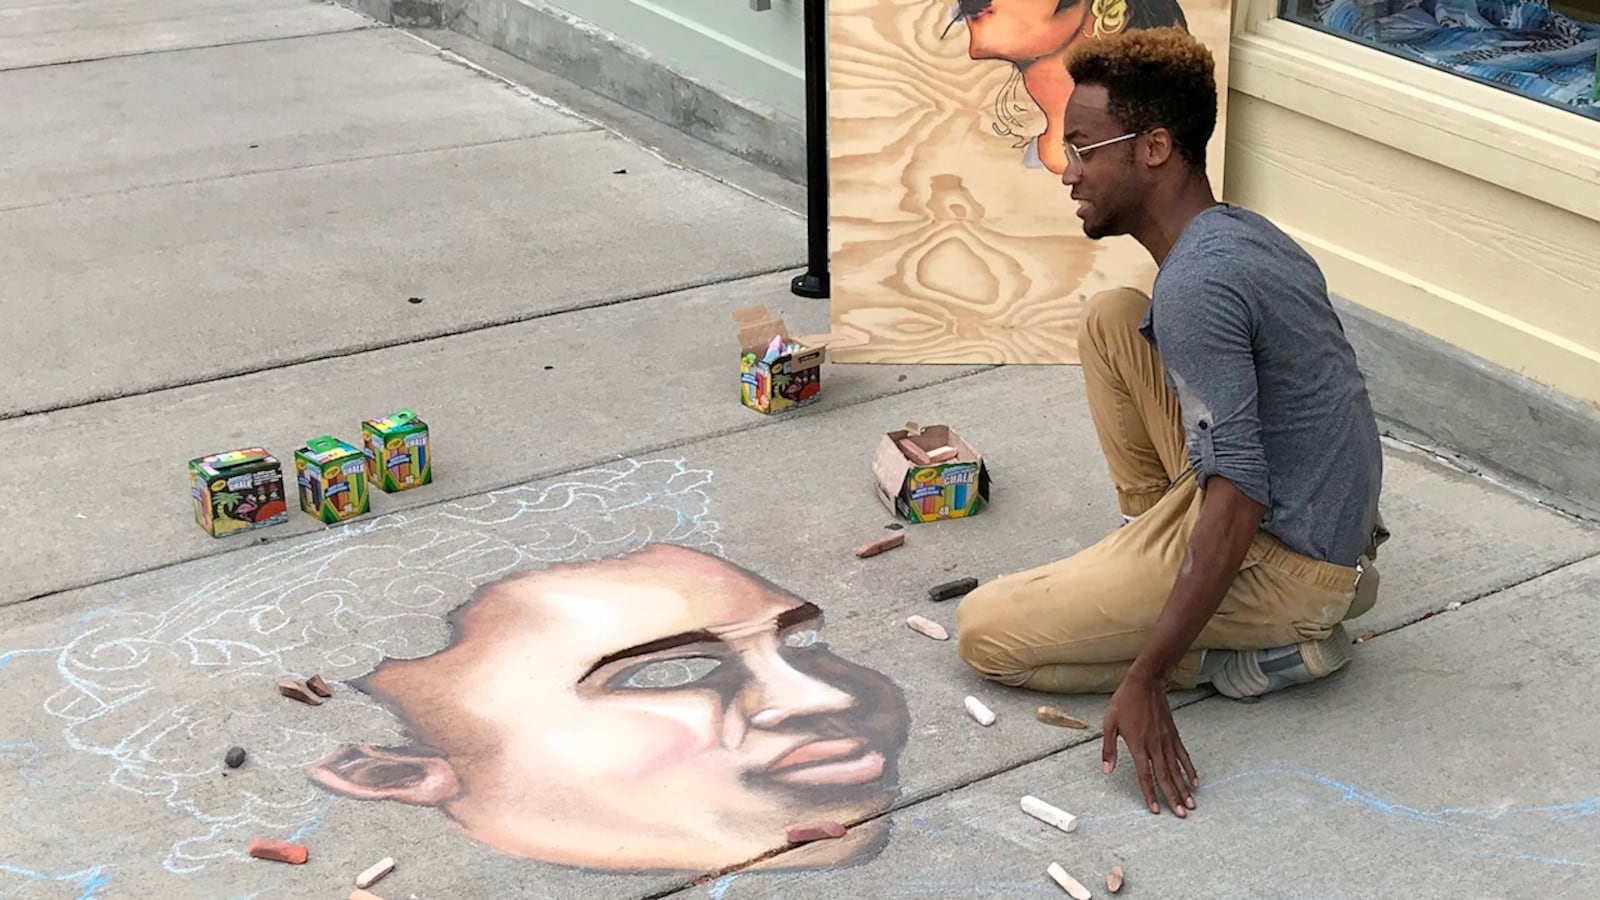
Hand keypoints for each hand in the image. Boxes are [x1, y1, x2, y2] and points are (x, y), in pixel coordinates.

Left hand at [1102, 674, 1197, 815]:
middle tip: (1182, 814)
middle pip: (1165, 777)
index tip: (1155, 810)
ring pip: (1176, 769)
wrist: (1145, 683)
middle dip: (1173, 797)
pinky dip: (1189, 769)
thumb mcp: (1109, 724)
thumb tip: (1106, 770)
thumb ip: (1108, 749)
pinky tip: (1195, 781)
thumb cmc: (1125, 702)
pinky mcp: (1174, 735)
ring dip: (1184, 788)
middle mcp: (1154, 746)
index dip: (1149, 794)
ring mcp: (1166, 741)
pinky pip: (1183, 756)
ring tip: (1191, 804)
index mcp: (1137, 745)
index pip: (1144, 775)